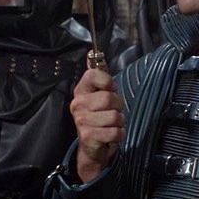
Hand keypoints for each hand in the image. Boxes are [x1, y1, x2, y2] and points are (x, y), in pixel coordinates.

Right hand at [70, 67, 124, 182]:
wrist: (92, 146)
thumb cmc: (99, 117)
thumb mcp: (99, 94)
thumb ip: (100, 75)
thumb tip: (92, 53)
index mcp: (81, 91)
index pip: (94, 75)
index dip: (108, 82)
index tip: (109, 90)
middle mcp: (78, 104)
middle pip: (109, 98)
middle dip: (118, 106)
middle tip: (113, 111)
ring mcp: (81, 120)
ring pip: (114, 116)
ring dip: (119, 122)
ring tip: (112, 124)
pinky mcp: (88, 136)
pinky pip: (115, 132)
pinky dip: (119, 134)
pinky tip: (112, 134)